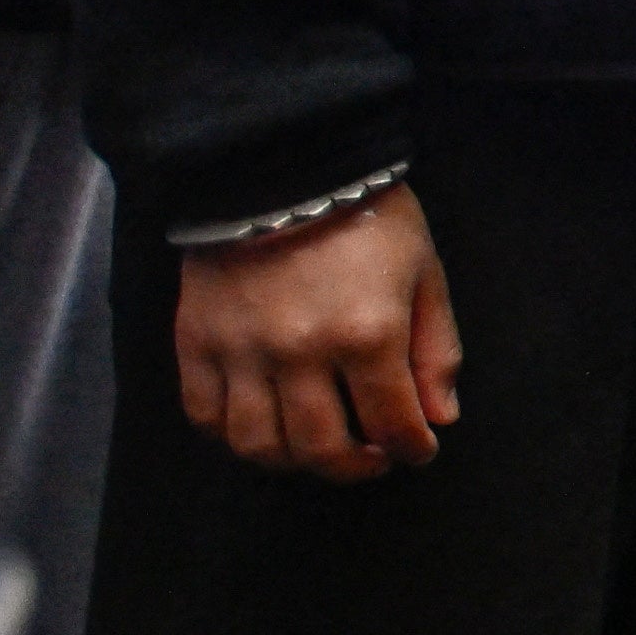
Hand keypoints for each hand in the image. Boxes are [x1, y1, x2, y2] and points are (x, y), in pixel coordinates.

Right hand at [174, 187, 461, 480]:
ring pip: (260, 444)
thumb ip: (436, 350)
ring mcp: (242, 351)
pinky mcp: (196, 342)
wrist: (284, 167)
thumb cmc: (367, 217)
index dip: (411, 448)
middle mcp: (301, 353)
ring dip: (295, 462)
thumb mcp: (424, 273)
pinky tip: (263, 428)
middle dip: (356, 467)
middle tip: (371, 459)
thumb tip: (439, 418)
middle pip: (323, 448)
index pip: (393, 424)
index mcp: (368, 335)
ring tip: (318, 449)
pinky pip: (205, 416)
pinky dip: (232, 437)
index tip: (418, 450)